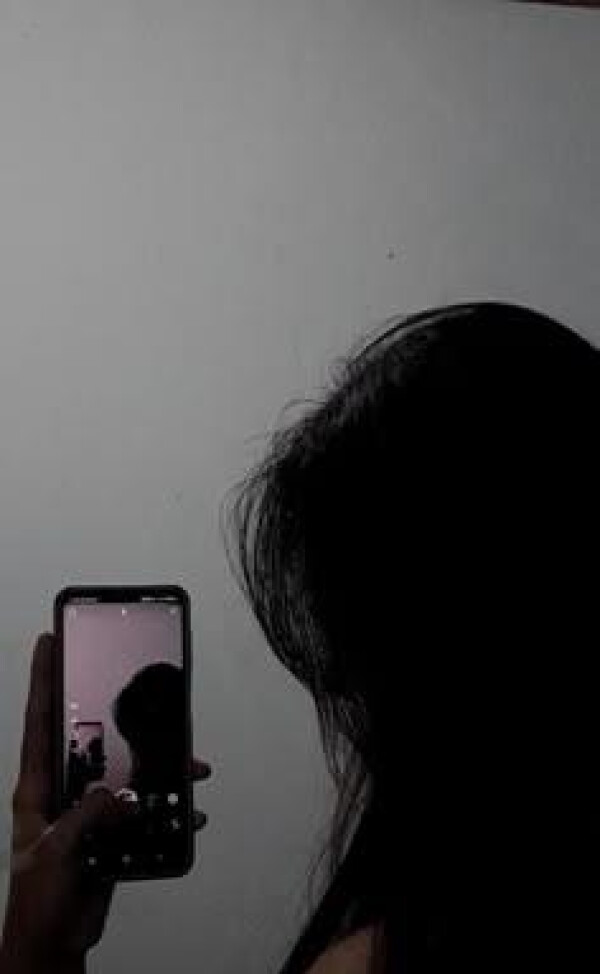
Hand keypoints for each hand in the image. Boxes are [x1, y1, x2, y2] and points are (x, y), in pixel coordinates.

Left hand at [0, 633, 211, 972]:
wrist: (55, 945)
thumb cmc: (38, 902)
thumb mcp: (56, 853)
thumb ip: (86, 817)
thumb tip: (117, 794)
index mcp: (38, 788)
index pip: (39, 722)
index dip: (43, 681)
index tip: (50, 643)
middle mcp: (64, 792)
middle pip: (94, 739)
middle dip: (122, 717)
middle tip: (146, 691)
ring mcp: (89, 811)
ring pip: (128, 774)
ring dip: (160, 769)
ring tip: (190, 766)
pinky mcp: (112, 833)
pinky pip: (145, 810)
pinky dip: (169, 810)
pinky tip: (189, 812)